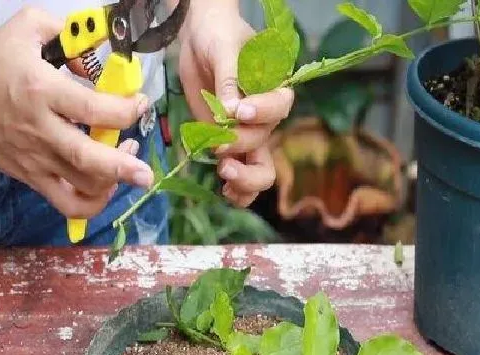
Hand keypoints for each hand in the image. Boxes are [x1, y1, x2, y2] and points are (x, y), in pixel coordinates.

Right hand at [0, 7, 152, 218]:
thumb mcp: (27, 29)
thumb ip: (66, 33)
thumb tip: (99, 57)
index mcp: (41, 91)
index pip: (91, 109)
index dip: (124, 110)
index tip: (140, 103)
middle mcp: (41, 130)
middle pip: (87, 159)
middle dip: (124, 167)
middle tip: (146, 171)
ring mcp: (37, 160)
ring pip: (81, 186)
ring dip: (113, 181)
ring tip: (128, 163)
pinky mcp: (33, 178)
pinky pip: (66, 204)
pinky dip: (92, 204)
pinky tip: (106, 187)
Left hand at [178, 1, 293, 206]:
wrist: (200, 42)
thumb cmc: (219, 37)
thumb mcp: (224, 49)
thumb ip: (229, 80)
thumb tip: (230, 111)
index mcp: (273, 88)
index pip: (279, 106)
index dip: (262, 112)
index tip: (239, 111)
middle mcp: (265, 117)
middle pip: (267, 142)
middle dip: (244, 147)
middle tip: (220, 147)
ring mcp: (247, 134)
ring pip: (259, 167)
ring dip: (245, 178)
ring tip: (224, 175)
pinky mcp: (228, 145)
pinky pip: (241, 172)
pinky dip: (236, 189)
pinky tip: (224, 192)